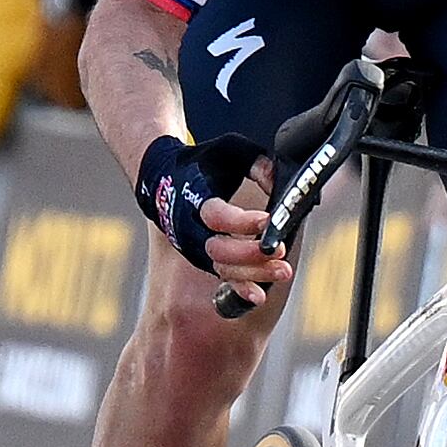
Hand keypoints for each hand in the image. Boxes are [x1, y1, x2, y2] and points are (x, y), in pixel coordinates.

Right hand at [136, 136, 285, 294]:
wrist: (165, 179)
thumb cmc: (203, 163)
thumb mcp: (231, 151)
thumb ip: (258, 165)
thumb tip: (280, 183)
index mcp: (196, 199)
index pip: (218, 216)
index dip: (243, 222)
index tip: (268, 220)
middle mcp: (192, 229)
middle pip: (220, 250)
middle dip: (252, 254)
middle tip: (280, 252)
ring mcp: (197, 248)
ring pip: (223, 269)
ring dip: (253, 274)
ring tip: (282, 271)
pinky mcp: (205, 259)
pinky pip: (223, 279)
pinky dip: (241, 289)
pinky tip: (259, 295)